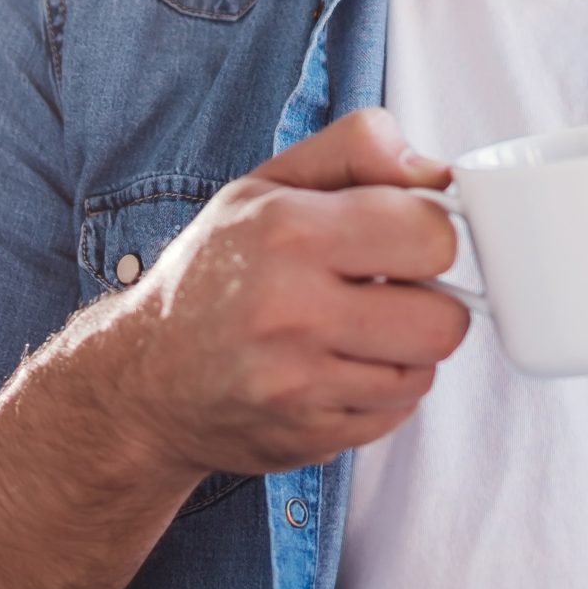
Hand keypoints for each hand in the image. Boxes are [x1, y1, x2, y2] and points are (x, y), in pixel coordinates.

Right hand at [75, 108, 466, 479]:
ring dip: (405, 351)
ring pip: (425, 372)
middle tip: (389, 290)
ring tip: (358, 329)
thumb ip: (357, 149)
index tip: (402, 237)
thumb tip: (436, 171)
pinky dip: (380, 392)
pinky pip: (395, 415)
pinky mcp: (308, 439)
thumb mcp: (269, 183)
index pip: (432, 236)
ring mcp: (299, 386)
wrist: (142, 379)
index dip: (429, 232)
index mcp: (289, 233)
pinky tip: (338, 368)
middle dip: (429, 301)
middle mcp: (293, 313)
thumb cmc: (213, 271)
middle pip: (445, 320)